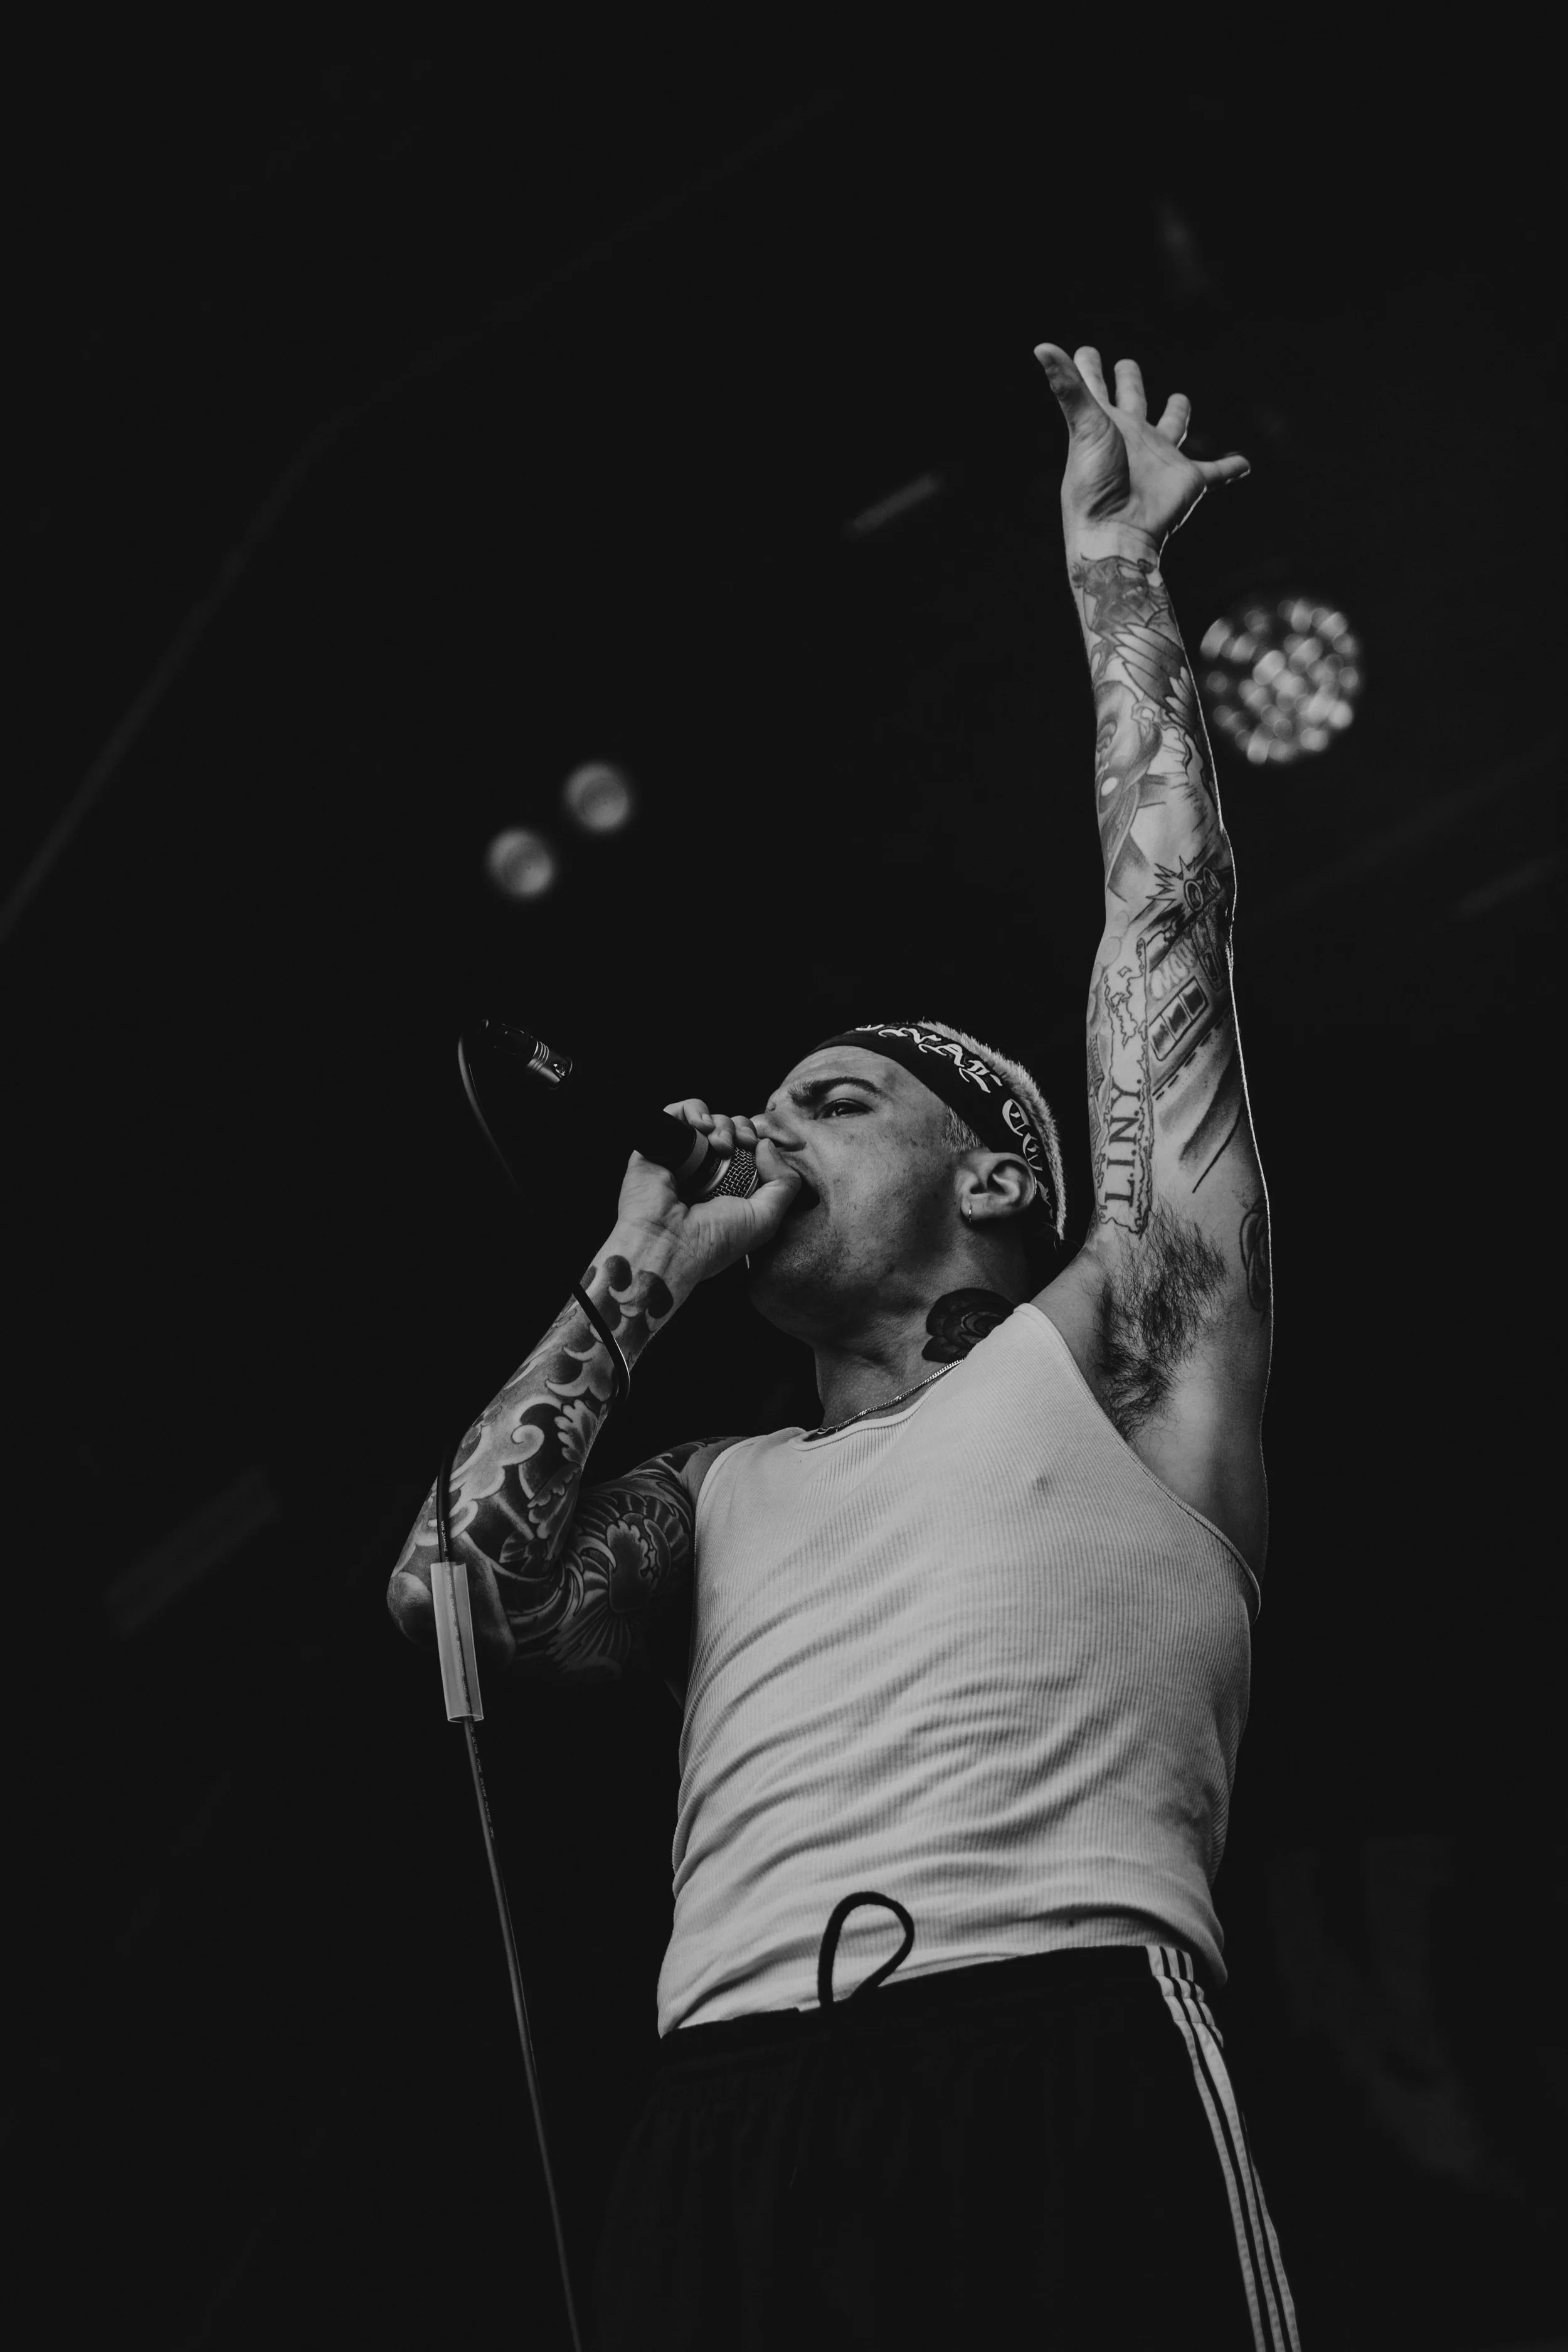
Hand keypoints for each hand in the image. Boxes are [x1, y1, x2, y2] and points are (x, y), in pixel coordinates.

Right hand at [613, 1098, 802, 1294]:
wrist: (668, 1244)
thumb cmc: (713, 1240)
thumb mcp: (765, 1219)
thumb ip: (784, 1183)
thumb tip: (767, 1145)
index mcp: (731, 1186)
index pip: (752, 1147)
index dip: (764, 1139)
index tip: (773, 1145)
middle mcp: (706, 1170)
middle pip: (733, 1128)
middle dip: (744, 1129)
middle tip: (743, 1145)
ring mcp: (682, 1157)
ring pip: (710, 1118)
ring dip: (723, 1124)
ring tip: (719, 1145)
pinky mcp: (658, 1145)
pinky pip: (678, 1112)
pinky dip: (695, 1109)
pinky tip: (702, 1126)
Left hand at [1034, 344, 1248, 551]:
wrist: (1116, 534)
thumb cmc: (1095, 483)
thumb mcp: (1084, 426)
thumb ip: (1068, 386)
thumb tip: (1041, 346)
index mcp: (1108, 425)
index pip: (1095, 388)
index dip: (1089, 368)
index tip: (1085, 351)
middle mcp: (1133, 438)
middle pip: (1134, 401)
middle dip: (1131, 382)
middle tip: (1127, 364)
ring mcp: (1161, 460)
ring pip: (1173, 428)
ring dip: (1178, 415)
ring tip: (1180, 401)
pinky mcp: (1188, 482)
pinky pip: (1216, 473)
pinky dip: (1231, 468)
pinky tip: (1244, 463)